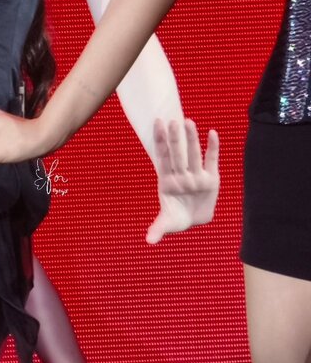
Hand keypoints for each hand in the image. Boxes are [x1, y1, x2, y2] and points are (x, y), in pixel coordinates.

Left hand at [147, 118, 218, 244]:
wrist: (194, 220)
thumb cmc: (177, 217)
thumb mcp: (167, 223)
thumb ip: (158, 228)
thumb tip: (149, 241)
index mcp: (167, 180)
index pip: (162, 157)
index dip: (160, 141)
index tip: (157, 124)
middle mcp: (181, 174)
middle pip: (177, 154)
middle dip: (175, 138)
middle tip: (172, 121)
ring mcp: (196, 175)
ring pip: (194, 154)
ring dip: (192, 138)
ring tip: (189, 122)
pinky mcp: (212, 178)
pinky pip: (212, 160)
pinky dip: (212, 147)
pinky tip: (212, 133)